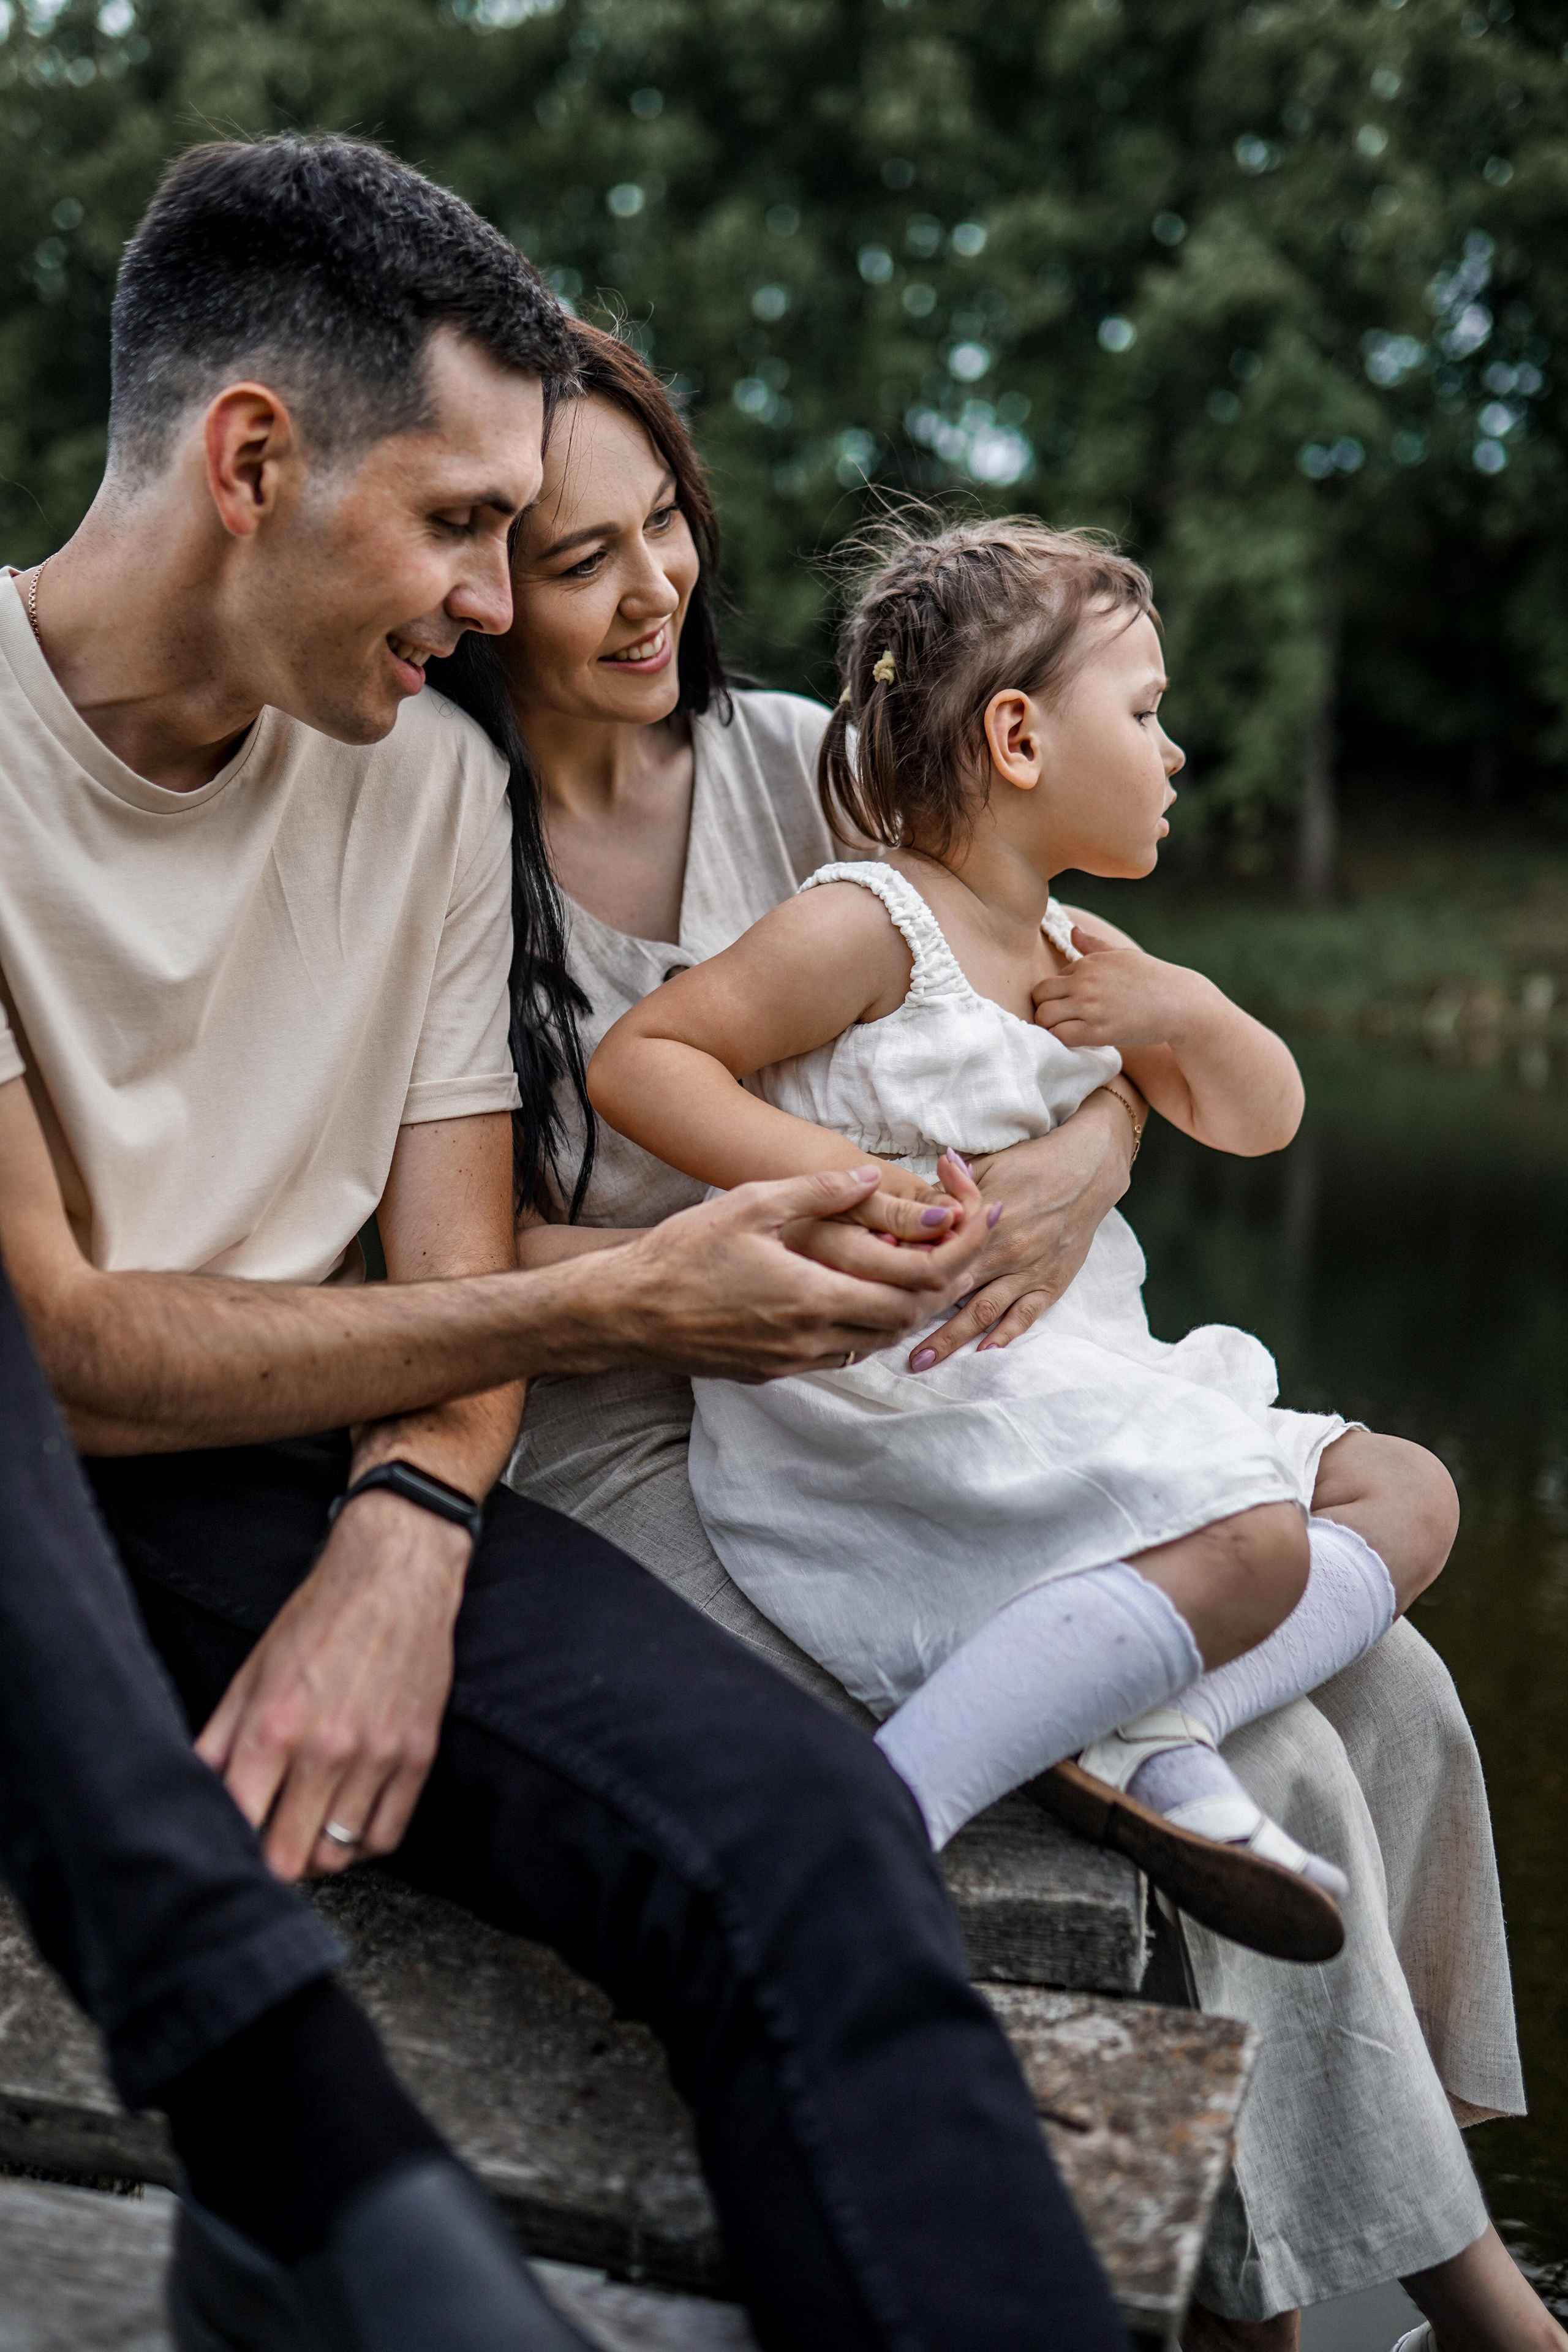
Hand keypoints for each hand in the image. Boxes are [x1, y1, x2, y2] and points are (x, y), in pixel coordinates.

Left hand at [195, 1490, 465, 1881]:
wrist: (396, 1575)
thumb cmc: (318, 1618)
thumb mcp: (253, 1671)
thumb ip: (220, 1737)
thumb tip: (195, 1791)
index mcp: (275, 1725)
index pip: (241, 1825)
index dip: (230, 1842)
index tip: (231, 1839)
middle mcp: (327, 1747)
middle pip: (290, 1858)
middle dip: (271, 1858)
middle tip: (268, 1839)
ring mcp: (378, 1755)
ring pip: (339, 1855)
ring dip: (317, 1850)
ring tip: (307, 1827)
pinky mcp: (418, 1754)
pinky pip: (386, 1835)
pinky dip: (362, 1841)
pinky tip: (347, 1817)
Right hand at [603, 1166, 992, 1378]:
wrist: (624, 1313)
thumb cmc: (680, 1252)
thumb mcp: (749, 1204)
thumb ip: (817, 1192)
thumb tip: (872, 1177)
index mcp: (815, 1294)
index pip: (914, 1289)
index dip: (956, 1259)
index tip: (979, 1226)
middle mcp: (812, 1337)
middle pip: (905, 1323)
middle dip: (939, 1287)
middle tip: (954, 1250)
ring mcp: (792, 1361)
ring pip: (875, 1345)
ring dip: (901, 1310)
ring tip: (912, 1269)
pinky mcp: (771, 1372)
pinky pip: (838, 1355)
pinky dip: (863, 1328)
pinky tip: (854, 1296)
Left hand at [906, 1099, 1134, 1368]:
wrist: (1089, 1169)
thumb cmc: (1033, 1162)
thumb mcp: (985, 1165)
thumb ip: (947, 1188)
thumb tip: (907, 1203)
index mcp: (982, 1222)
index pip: (935, 1252)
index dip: (904, 1270)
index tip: (873, 1287)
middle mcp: (1003, 1251)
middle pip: (951, 1290)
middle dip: (917, 1315)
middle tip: (884, 1338)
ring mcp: (1028, 1271)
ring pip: (982, 1311)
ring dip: (951, 1338)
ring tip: (922, 1359)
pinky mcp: (1050, 1284)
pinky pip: (1025, 1317)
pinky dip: (1003, 1337)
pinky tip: (982, 1353)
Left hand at [1032, 927, 1207, 1050]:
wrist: (1181, 1003)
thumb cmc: (1153, 979)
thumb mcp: (1123, 956)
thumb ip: (1094, 946)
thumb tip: (1074, 930)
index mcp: (1089, 962)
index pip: (1052, 980)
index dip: (1059, 995)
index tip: (1074, 1006)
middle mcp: (1085, 982)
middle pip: (1039, 995)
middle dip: (1044, 1008)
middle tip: (1062, 1020)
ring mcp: (1091, 1006)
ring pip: (1044, 1017)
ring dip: (1051, 1027)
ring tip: (1069, 1031)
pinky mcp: (1099, 1031)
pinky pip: (1061, 1036)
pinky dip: (1062, 1041)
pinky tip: (1078, 1041)